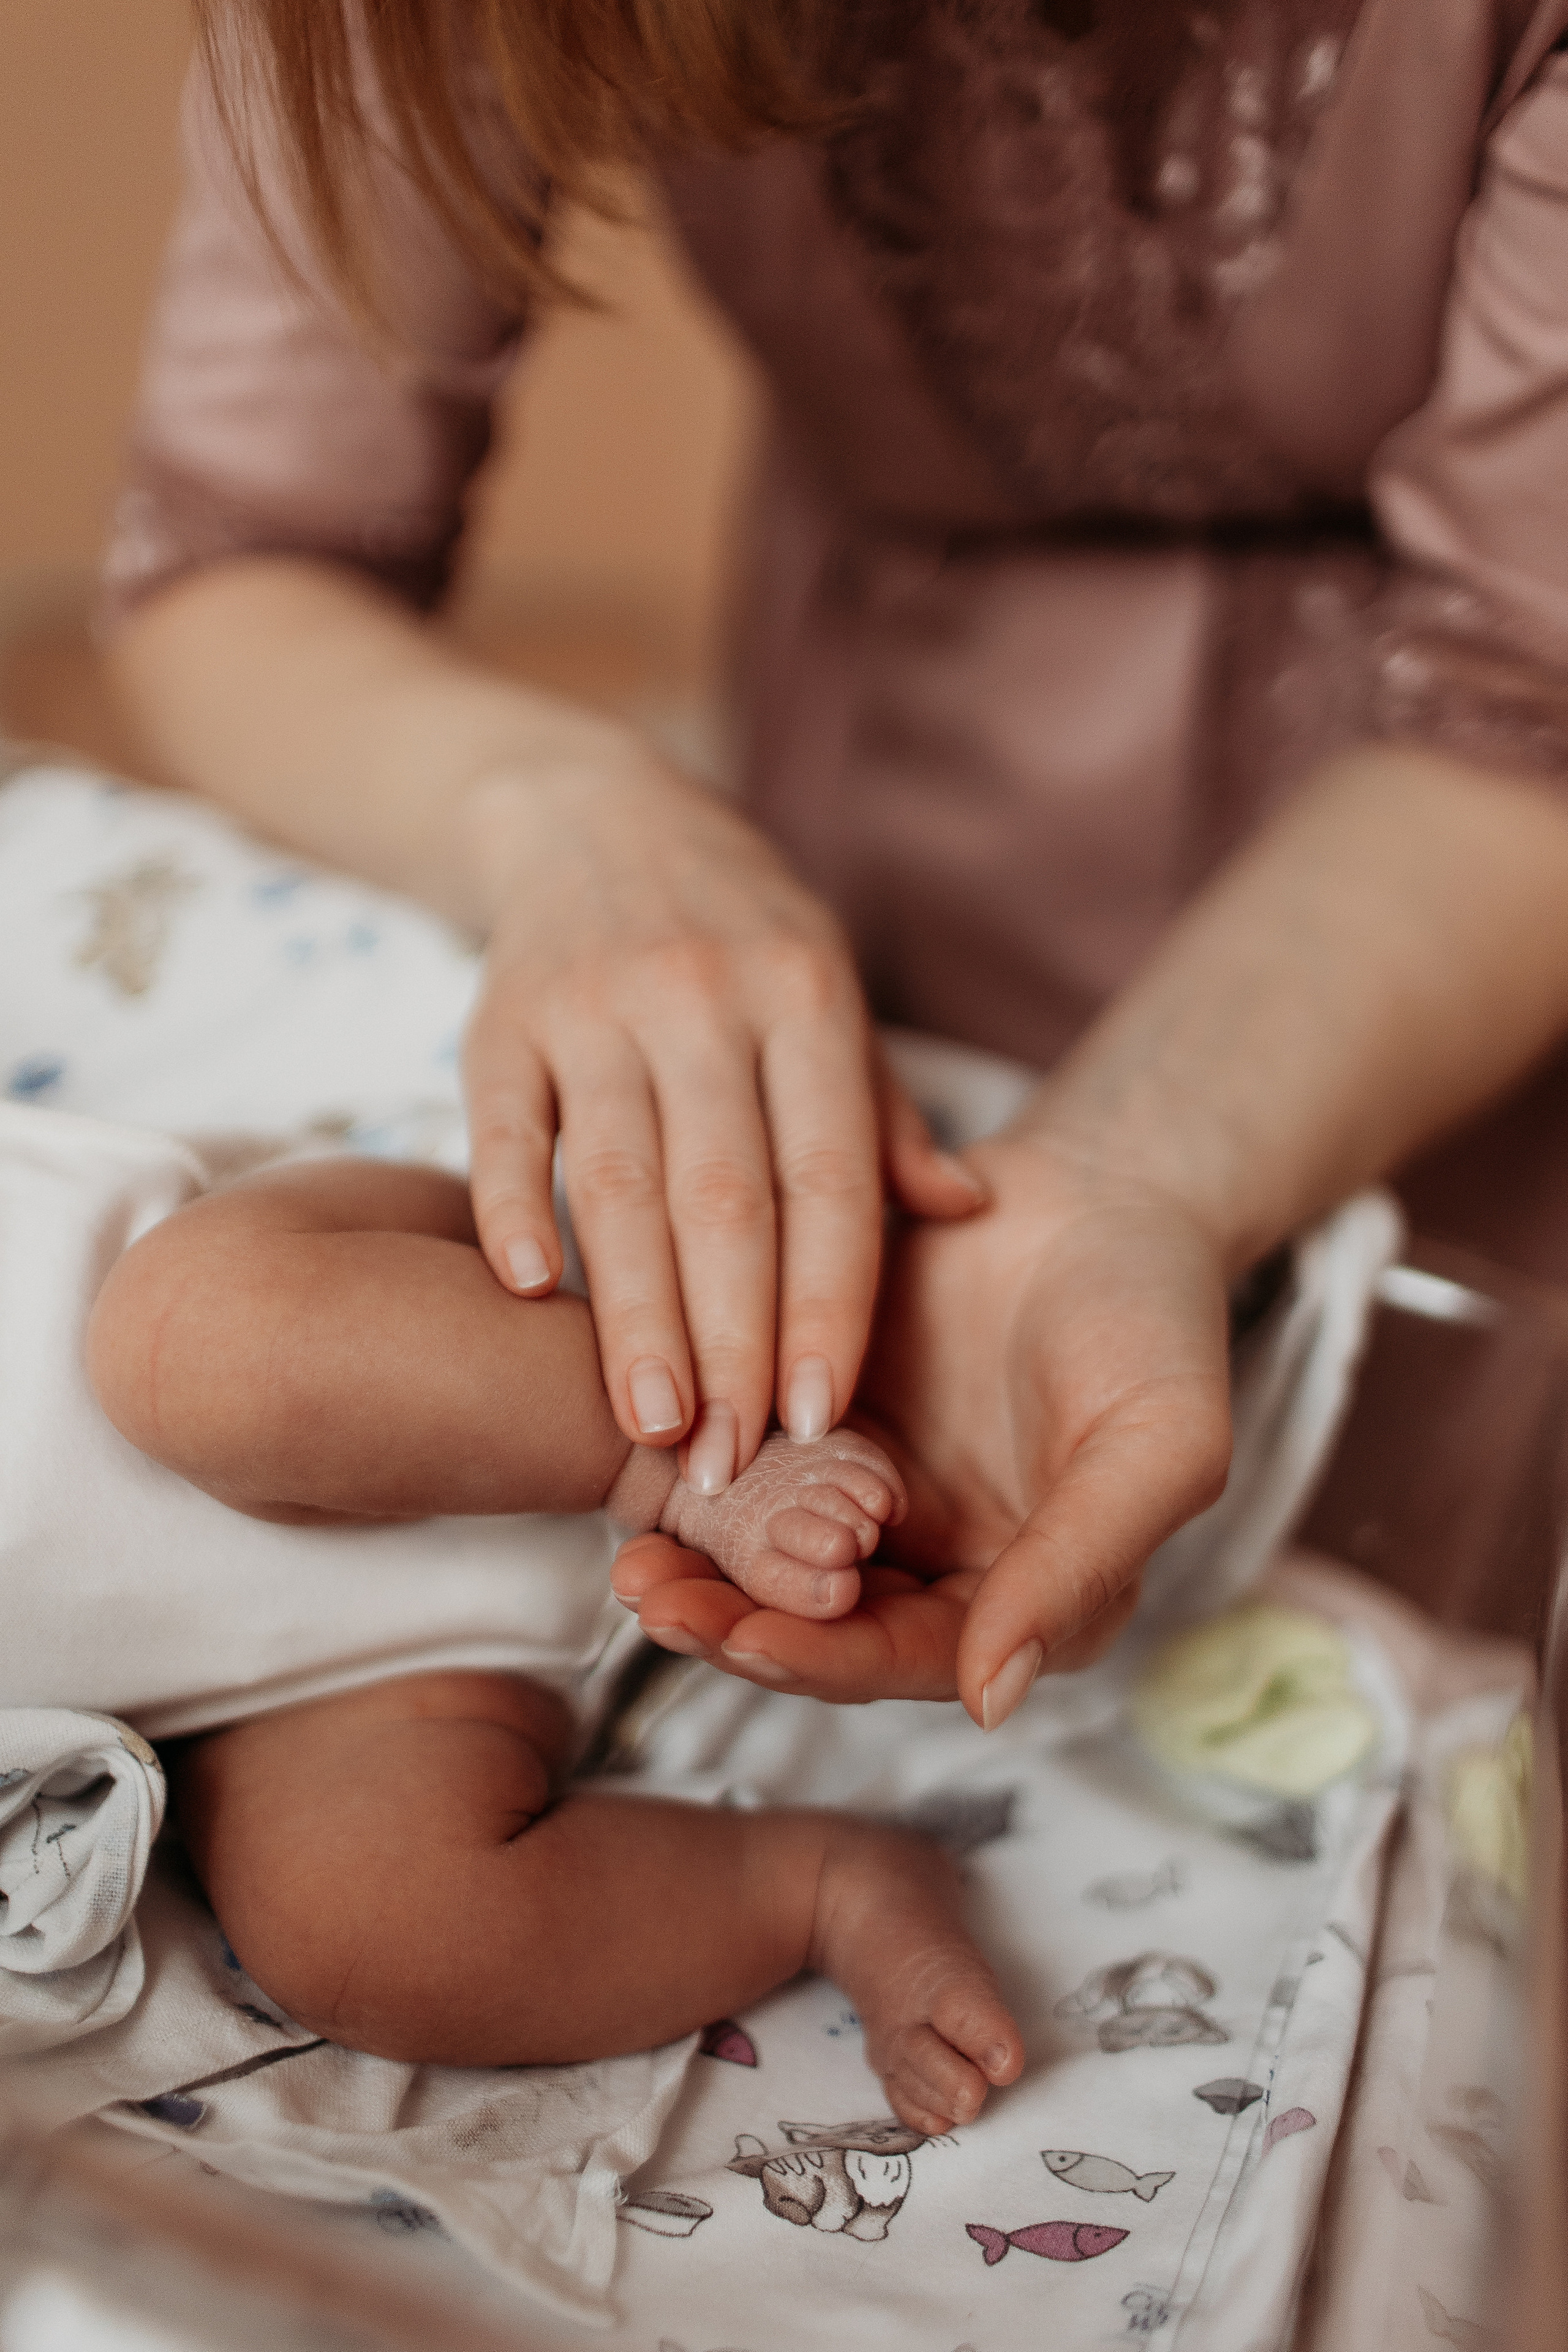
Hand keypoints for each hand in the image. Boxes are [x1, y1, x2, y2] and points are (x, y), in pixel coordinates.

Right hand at [460, 758, 982, 1477]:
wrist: (596, 812)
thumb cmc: (742, 934)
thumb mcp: (831, 996)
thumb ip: (882, 1115)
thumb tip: (963, 1209)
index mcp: (807, 998)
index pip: (827, 1178)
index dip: (828, 1303)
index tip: (824, 1417)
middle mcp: (705, 997)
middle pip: (723, 1198)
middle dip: (732, 1342)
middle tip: (735, 1459)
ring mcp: (596, 1003)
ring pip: (620, 1181)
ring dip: (634, 1313)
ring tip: (650, 1426)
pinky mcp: (501, 1014)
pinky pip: (506, 1124)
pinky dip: (511, 1207)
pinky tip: (530, 1294)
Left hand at [615, 1127, 1232, 1725]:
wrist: (1102, 1195)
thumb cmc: (1158, 1320)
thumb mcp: (1157, 1445)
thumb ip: (1080, 1565)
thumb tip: (991, 1700)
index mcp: (1024, 1601)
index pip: (906, 1656)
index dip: (822, 1656)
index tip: (742, 1641)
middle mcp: (937, 1568)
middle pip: (819, 1623)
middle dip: (733, 1624)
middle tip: (651, 1605)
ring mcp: (872, 1501)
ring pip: (771, 1560)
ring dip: (701, 1571)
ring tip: (627, 1565)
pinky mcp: (823, 1431)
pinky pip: (752, 1472)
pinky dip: (700, 1485)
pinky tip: (641, 1478)